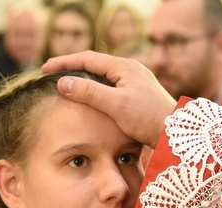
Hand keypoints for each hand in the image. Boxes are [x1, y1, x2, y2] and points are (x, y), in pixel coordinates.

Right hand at [42, 51, 176, 148]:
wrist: (176, 134)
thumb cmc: (148, 118)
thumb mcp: (116, 105)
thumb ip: (89, 93)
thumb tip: (63, 82)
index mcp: (124, 67)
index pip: (87, 59)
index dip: (64, 62)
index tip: (45, 69)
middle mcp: (130, 70)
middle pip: (94, 64)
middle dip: (72, 68)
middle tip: (52, 74)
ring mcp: (135, 82)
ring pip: (103, 76)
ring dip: (83, 79)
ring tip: (67, 86)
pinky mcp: (138, 95)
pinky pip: (111, 87)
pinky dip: (95, 90)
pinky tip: (89, 100)